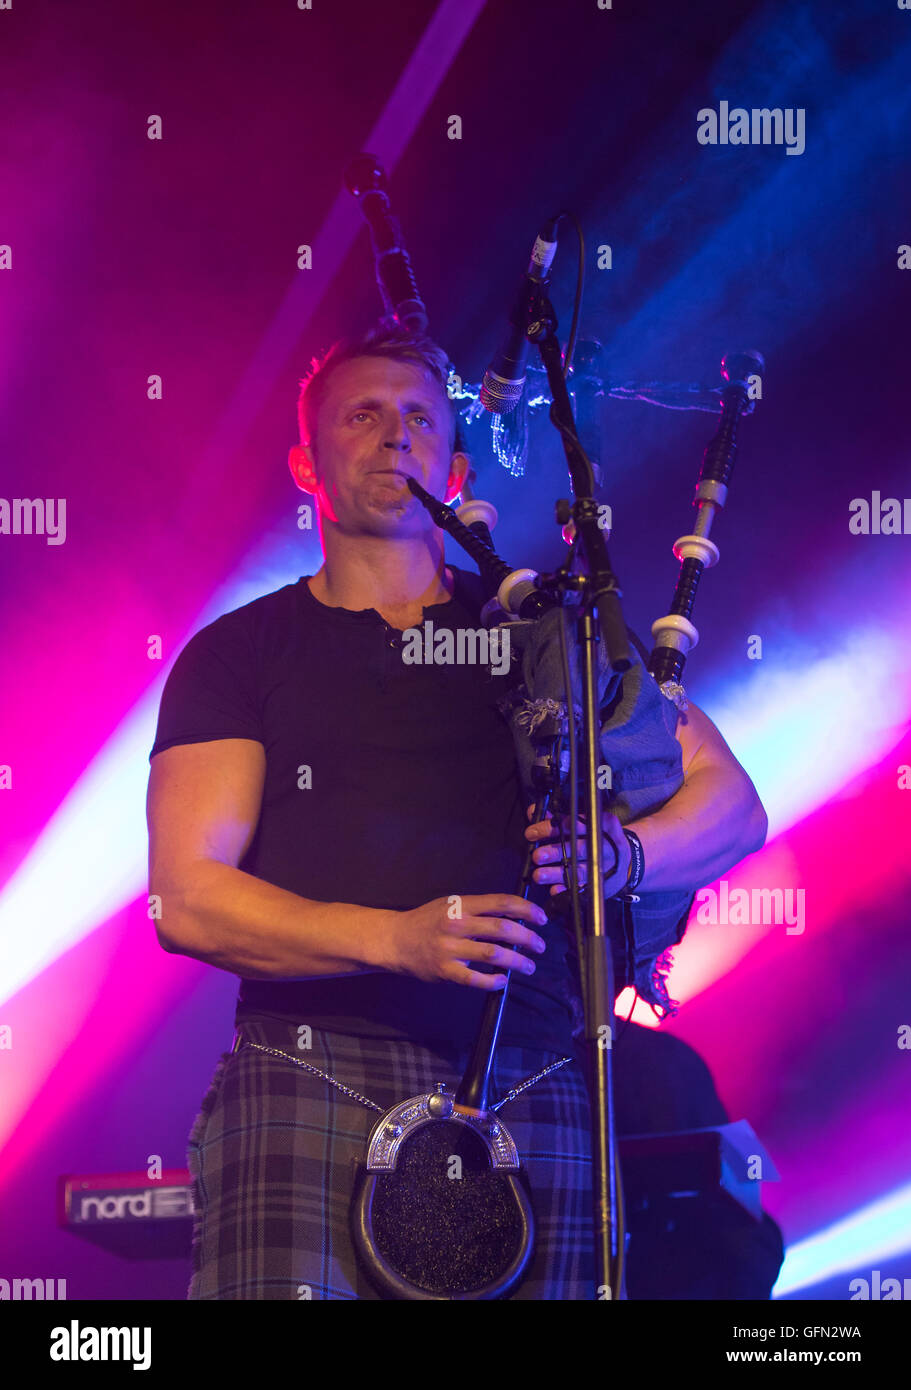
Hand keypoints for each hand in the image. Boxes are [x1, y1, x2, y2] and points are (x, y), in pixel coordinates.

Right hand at [382, 893, 548, 990]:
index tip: (541, 919)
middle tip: (540, 946)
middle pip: (502, 929)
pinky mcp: (444, 970)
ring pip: (493, 954)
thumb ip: (477, 908)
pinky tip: (502, 981)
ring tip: (529, 966)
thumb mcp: (450, 904)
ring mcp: (450, 948)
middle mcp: (457, 924)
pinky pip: (474, 978)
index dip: (526, 910)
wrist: (395, 940)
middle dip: (528, 938)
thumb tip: (512, 915)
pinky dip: (492, 981)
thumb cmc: (426, 922)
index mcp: (461, 905)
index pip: (502, 903)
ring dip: (517, 961)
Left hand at [525, 804, 630, 896]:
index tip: (532, 832)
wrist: (626, 861)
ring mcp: (603, 866)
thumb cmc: (598, 837)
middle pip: (578, 848)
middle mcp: (603, 845)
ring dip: (556, 874)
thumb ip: (557, 817)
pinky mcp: (600, 883)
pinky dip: (567, 890)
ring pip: (578, 870)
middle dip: (555, 852)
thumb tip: (533, 812)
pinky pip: (582, 889)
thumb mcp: (584, 822)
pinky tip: (555, 889)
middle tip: (537, 856)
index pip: (574, 824)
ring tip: (539, 875)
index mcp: (601, 824)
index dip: (552, 828)